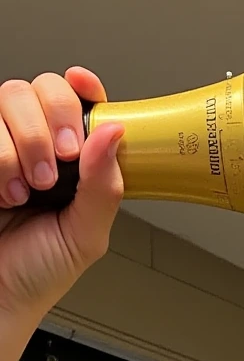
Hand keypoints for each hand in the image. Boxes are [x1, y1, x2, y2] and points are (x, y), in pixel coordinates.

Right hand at [0, 67, 123, 360]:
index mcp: (71, 161)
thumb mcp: (86, 236)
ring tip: (27, 190)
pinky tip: (3, 191)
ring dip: (23, 145)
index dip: (83, 88)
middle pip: (41, 88)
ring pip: (9, 98)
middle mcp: (34, 144)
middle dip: (52, 121)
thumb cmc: (38, 274)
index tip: (83, 87)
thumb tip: (116, 133)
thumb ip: (106, 187)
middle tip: (58, 164)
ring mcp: (1, 146)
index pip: (79, 103)